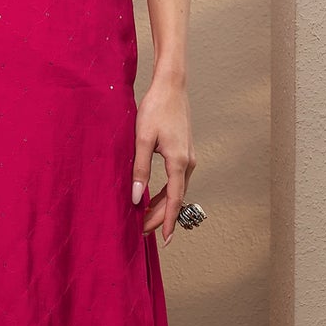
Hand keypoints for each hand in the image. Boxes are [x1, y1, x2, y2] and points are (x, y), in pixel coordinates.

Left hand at [131, 73, 195, 244]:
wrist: (171, 86)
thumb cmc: (156, 109)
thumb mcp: (142, 139)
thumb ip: (139, 169)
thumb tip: (136, 197)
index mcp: (179, 162)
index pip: (174, 199)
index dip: (167, 221)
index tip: (162, 239)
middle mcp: (188, 162)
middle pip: (176, 198)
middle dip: (160, 216)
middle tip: (144, 232)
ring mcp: (189, 157)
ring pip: (177, 189)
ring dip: (162, 205)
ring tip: (146, 219)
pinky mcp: (184, 151)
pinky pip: (177, 179)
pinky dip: (166, 192)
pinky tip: (153, 197)